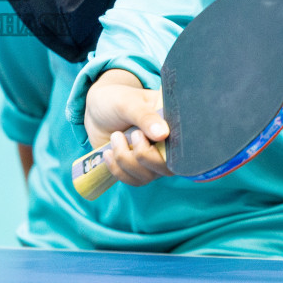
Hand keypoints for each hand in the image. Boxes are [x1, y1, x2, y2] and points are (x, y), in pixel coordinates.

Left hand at [83, 69, 172, 186]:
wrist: (95, 112)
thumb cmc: (115, 101)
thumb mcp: (128, 103)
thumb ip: (144, 116)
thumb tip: (163, 134)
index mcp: (173, 122)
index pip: (186, 143)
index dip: (172, 147)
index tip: (148, 135)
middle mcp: (168, 144)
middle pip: (169, 167)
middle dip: (144, 155)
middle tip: (132, 134)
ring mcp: (154, 159)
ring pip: (149, 176)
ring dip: (126, 160)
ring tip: (115, 137)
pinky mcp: (139, 169)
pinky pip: (135, 181)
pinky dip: (118, 169)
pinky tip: (108, 153)